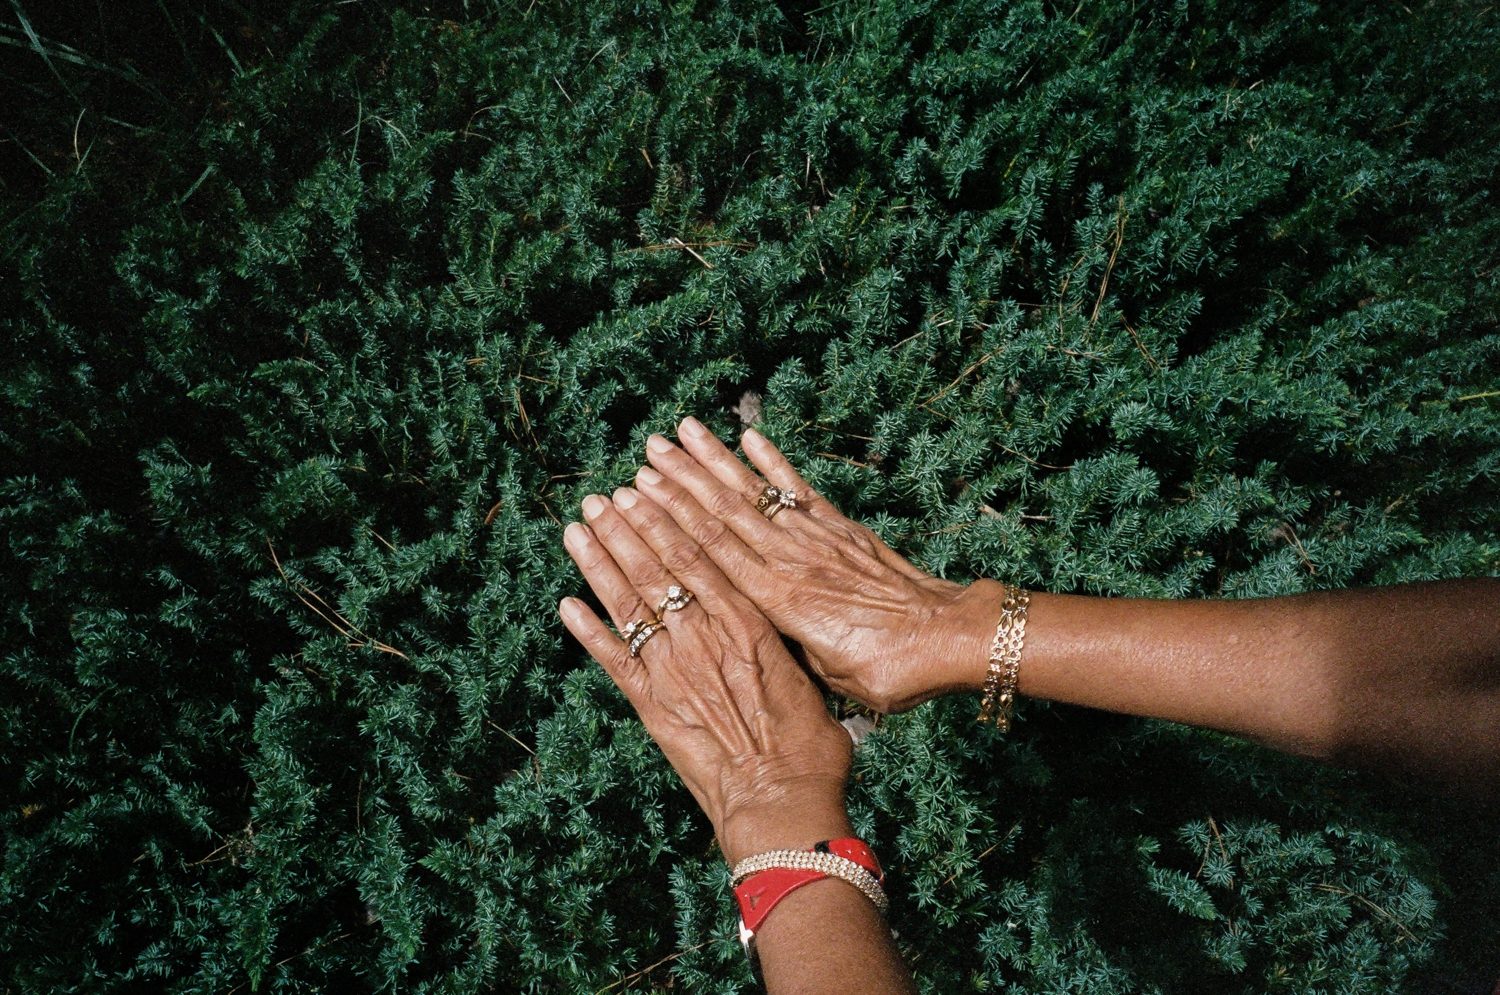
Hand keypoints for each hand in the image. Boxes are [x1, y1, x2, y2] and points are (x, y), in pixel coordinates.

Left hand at [559, 487, 854, 862]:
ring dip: (600, 562)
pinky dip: (587, 629)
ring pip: (630, 602)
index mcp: (748, 623)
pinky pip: (612, 658)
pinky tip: (567, 603)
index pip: (699, 555)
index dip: (667, 519)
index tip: (649, 490)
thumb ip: (786, 652)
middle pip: (657, 568)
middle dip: (626, 528)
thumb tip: (786, 639)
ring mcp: (673, 669)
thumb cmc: (809, 750)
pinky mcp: (652, 706)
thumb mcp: (808, 682)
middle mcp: (704, 636)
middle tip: (603, 497)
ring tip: (578, 528)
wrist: (780, 802)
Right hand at [627, 417, 1005, 713]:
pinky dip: (773, 461)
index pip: (713, 553)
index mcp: (780, 602)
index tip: (637, 495)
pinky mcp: (842, 529)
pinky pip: (799, 490)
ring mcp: (817, 539)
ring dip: (713, 462)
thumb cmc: (891, 672)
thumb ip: (786, 652)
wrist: (950, 638)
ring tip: (680, 432)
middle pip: (724, 514)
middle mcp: (791, 561)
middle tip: (643, 454)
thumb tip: (751, 638)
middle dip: (680, 482)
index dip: (671, 522)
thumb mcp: (830, 681)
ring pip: (754, 495)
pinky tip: (749, 436)